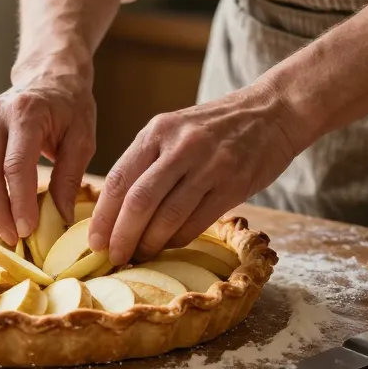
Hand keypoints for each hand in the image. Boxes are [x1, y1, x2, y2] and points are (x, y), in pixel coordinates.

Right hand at [0, 62, 96, 245]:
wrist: (47, 77)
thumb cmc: (70, 108)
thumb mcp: (82, 139)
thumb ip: (70, 178)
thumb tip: (60, 219)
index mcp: (26, 113)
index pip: (15, 166)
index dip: (19, 203)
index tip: (27, 231)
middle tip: (14, 240)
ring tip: (4, 233)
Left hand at [89, 84, 308, 264]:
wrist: (273, 112)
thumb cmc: (215, 127)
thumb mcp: (174, 129)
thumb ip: (147, 161)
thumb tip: (115, 210)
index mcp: (158, 131)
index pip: (118, 179)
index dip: (102, 216)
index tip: (94, 241)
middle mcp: (181, 146)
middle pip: (139, 201)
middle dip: (121, 236)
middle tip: (113, 257)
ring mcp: (209, 166)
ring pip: (167, 217)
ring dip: (149, 244)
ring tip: (139, 257)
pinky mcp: (234, 185)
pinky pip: (196, 223)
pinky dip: (177, 240)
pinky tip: (168, 246)